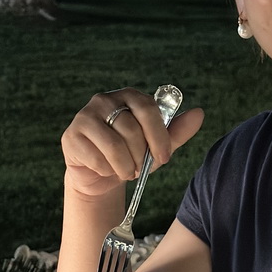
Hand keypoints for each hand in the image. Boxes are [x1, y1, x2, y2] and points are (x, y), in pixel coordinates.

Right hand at [61, 88, 203, 197]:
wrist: (101, 174)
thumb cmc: (132, 154)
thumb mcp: (157, 144)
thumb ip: (177, 130)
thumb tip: (199, 114)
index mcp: (129, 97)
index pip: (147, 108)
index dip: (158, 135)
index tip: (165, 158)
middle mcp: (104, 100)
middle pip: (130, 129)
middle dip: (140, 156)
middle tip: (139, 169)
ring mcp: (85, 116)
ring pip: (114, 146)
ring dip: (125, 166)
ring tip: (127, 171)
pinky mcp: (71, 136)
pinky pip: (97, 158)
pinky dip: (107, 170)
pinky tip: (106, 169)